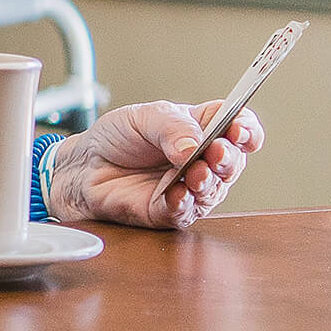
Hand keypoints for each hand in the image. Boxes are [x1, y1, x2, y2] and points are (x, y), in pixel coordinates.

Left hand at [47, 100, 266, 228]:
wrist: (84, 164)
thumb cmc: (117, 137)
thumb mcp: (143, 117)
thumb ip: (172, 127)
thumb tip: (194, 146)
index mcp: (203, 129)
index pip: (239, 129)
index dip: (246, 130)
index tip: (238, 130)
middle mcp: (203, 161)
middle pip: (232, 162)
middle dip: (228, 158)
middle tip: (216, 151)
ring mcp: (190, 188)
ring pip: (213, 191)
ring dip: (207, 183)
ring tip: (195, 174)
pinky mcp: (171, 212)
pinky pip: (185, 212)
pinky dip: (184, 204)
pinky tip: (176, 194)